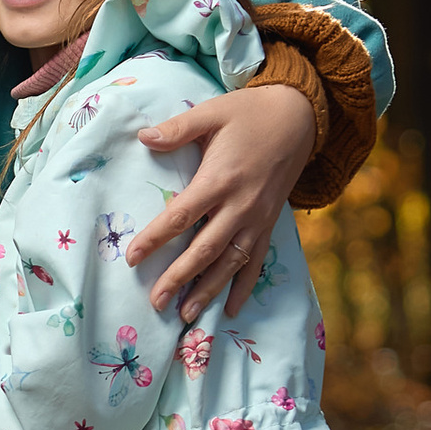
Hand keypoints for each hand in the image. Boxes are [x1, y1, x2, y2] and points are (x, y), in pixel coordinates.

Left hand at [128, 81, 314, 317]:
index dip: (155, 238)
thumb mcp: (212, 113)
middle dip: (179, 278)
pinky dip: (244, 287)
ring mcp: (258, 219)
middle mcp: (240, 206)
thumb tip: (143, 137)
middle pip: (205, 249)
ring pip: (230, 263)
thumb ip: (178, 128)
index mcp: (221, 179)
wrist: (298, 118)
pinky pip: (256, 262)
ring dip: (208, 291)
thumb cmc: (249, 114)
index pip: (181, 216)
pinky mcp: (270, 224)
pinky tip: (232, 310)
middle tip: (155, 303)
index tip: (132, 258)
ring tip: (186, 316)